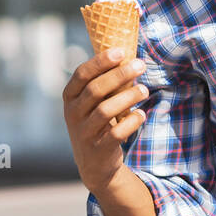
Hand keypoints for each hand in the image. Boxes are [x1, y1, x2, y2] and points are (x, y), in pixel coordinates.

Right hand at [62, 48, 148, 191]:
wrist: (94, 164)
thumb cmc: (97, 123)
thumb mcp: (92, 104)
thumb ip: (103, 83)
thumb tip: (128, 55)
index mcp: (70, 97)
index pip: (82, 74)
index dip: (100, 62)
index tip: (121, 51)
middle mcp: (73, 113)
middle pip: (95, 89)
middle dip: (120, 75)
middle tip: (140, 65)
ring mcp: (84, 132)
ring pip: (105, 110)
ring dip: (128, 97)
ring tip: (145, 90)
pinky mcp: (98, 148)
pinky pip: (115, 132)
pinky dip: (131, 122)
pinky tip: (142, 114)